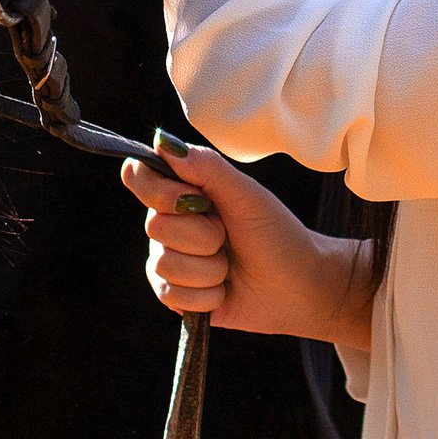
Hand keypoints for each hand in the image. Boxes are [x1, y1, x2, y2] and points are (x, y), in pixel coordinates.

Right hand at [120, 136, 372, 353]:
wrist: (298, 285)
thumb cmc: (276, 234)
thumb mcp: (246, 195)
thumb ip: (206, 166)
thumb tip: (163, 141)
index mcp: (182, 192)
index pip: (139, 177)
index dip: (160, 191)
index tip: (196, 199)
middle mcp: (169, 225)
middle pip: (154, 226)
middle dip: (203, 236)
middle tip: (228, 236)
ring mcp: (169, 261)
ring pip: (164, 265)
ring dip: (210, 269)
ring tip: (230, 266)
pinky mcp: (176, 297)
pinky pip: (172, 296)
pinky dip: (207, 296)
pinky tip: (224, 290)